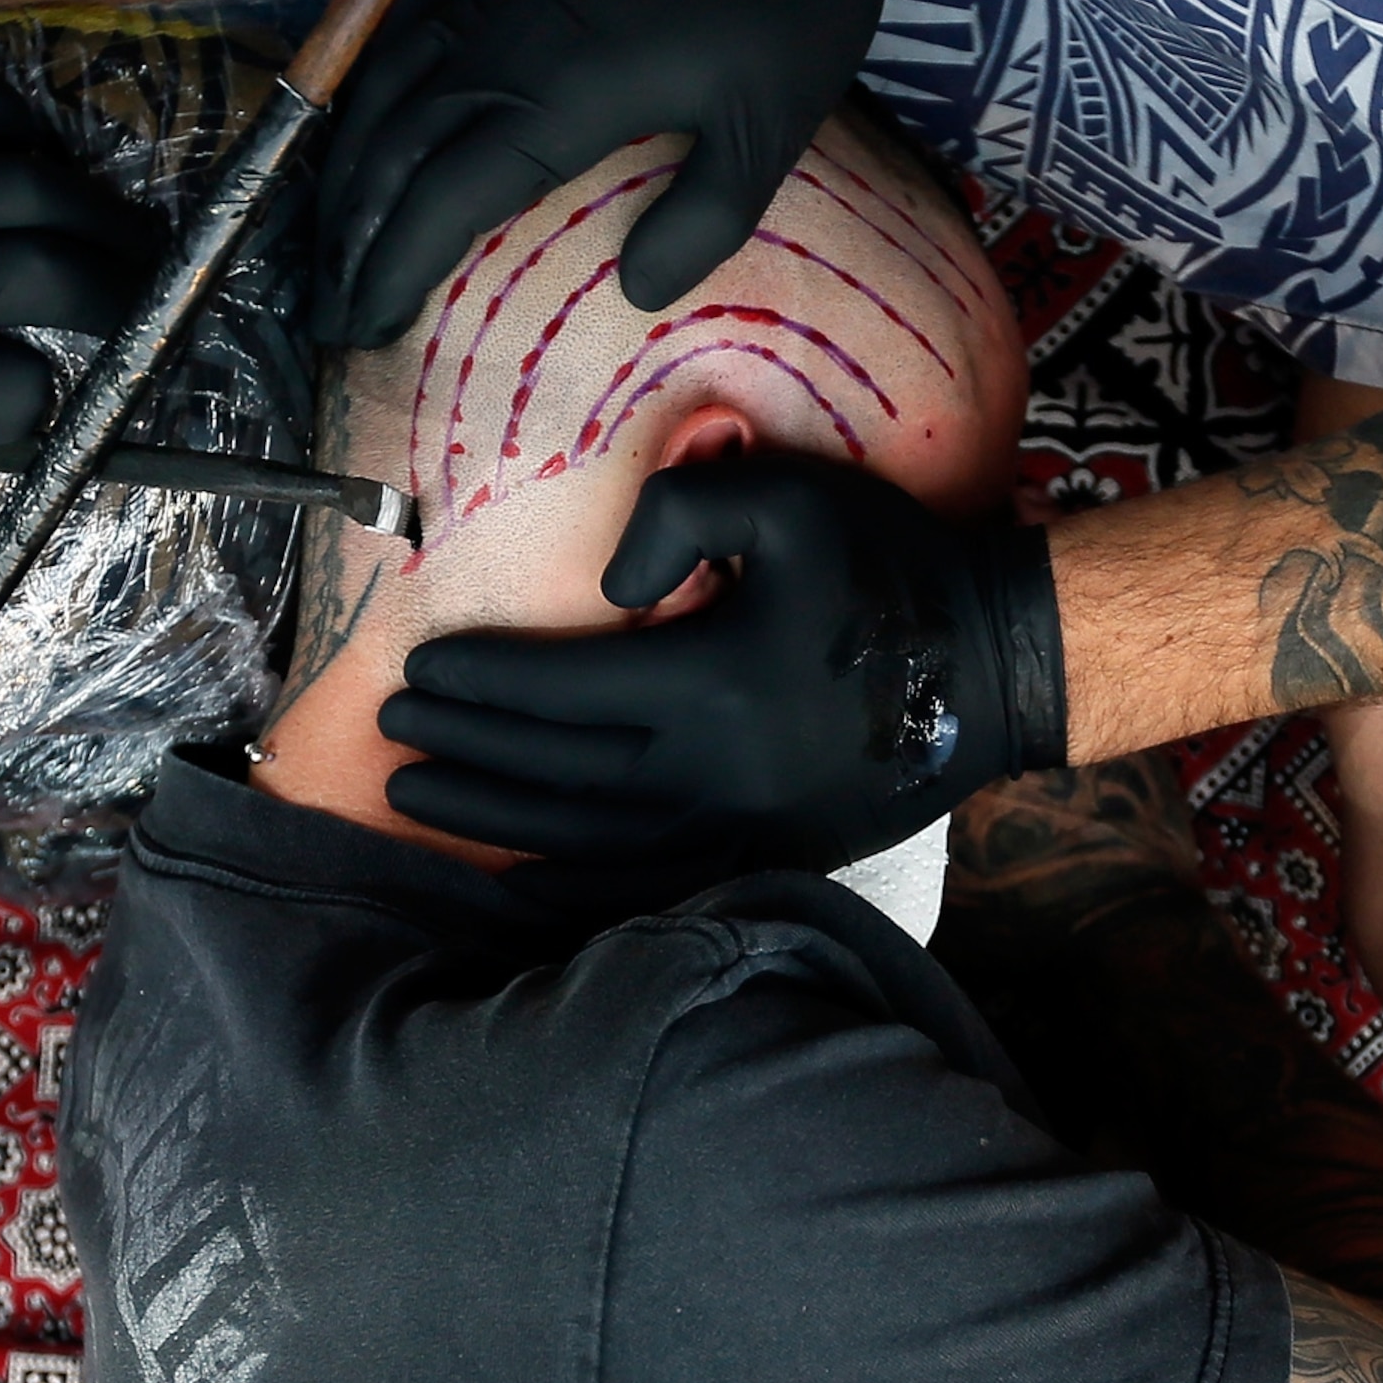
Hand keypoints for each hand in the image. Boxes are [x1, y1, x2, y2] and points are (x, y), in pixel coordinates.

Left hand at [0, 59, 160, 544]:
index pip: (27, 394)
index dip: (40, 410)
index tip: (29, 409)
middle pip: (73, 283)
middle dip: (128, 307)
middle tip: (157, 316)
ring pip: (49, 192)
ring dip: (103, 221)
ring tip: (132, 245)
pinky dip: (24, 131)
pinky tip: (33, 164)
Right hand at [311, 0, 921, 347]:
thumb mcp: (772, 130)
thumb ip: (702, 223)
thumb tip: (636, 294)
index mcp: (556, 101)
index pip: (439, 205)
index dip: (391, 272)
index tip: (362, 327)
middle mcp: (498, 47)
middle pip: (389, 158)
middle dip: (350, 243)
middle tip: (329, 310)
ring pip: (380, 92)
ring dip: (346, 174)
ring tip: (332, 239)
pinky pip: (401, 27)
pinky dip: (366, 86)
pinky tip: (363, 123)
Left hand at [378, 456, 1065, 870]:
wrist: (991, 668)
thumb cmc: (884, 568)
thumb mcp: (786, 498)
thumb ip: (677, 511)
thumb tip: (606, 586)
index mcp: (709, 682)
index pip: (557, 688)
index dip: (479, 680)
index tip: (417, 671)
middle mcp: (710, 773)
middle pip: (551, 770)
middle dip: (461, 749)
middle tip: (391, 733)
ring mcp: (735, 829)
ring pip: (581, 838)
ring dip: (491, 817)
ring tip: (419, 795)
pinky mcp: (760, 859)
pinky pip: (641, 884)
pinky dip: (567, 883)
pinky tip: (512, 869)